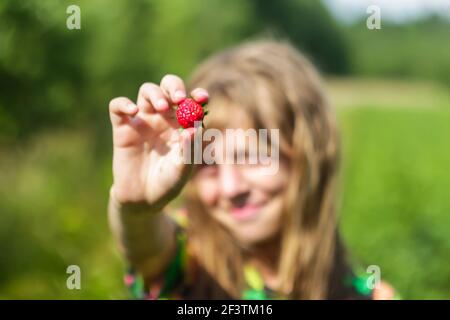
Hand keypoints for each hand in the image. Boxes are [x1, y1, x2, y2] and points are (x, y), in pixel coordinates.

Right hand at [109, 74, 207, 210]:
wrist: (144, 200)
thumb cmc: (168, 183)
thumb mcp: (183, 169)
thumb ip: (189, 150)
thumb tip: (194, 129)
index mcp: (183, 124)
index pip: (191, 101)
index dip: (197, 95)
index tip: (203, 98)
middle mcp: (164, 117)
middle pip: (168, 87)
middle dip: (174, 87)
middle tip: (179, 98)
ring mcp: (143, 120)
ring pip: (147, 91)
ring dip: (155, 94)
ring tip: (162, 108)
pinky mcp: (122, 128)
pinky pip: (117, 107)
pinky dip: (123, 104)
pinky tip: (133, 111)